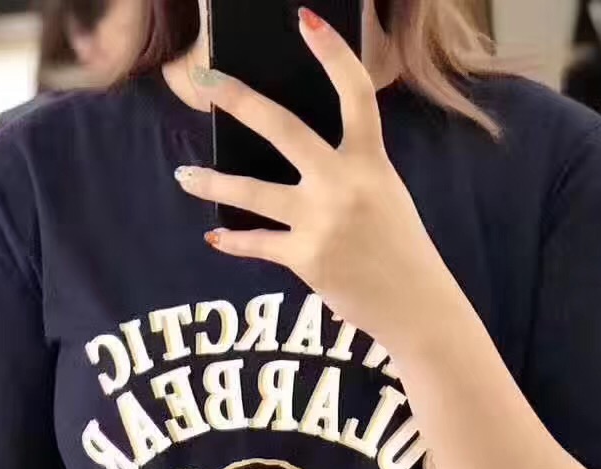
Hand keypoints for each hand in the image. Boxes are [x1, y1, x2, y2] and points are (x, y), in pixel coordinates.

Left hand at [174, 8, 447, 349]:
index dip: (333, 54)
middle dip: (240, 100)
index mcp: (371, 163)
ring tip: (183, 176)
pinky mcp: (308, 259)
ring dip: (212, 182)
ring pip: (253, 192)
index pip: (356, 95)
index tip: (305, 20)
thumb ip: (349, 170)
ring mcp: (323, 222)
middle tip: (205, 80)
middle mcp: (345, 185)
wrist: (417, 308)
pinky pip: (259, 243)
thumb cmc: (400, 250)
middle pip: (284, 129)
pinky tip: (217, 235)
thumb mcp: (385, 196)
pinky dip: (235, 241)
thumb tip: (296, 154)